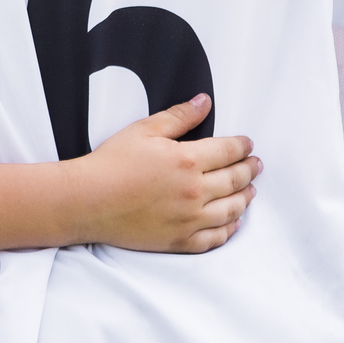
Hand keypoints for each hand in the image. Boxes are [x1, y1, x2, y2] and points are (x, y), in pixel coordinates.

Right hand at [70, 95, 260, 252]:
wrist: (87, 201)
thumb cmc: (111, 163)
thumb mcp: (144, 130)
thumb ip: (179, 116)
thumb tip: (204, 102)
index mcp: (188, 160)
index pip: (229, 151)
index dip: (242, 146)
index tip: (248, 144)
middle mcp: (194, 191)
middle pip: (235, 180)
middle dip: (249, 170)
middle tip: (256, 165)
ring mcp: (189, 219)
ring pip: (231, 210)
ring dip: (245, 198)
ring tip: (250, 191)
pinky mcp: (179, 241)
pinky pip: (214, 238)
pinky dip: (229, 230)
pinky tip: (233, 222)